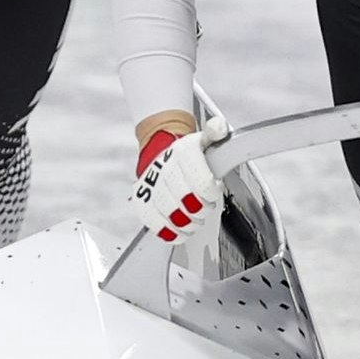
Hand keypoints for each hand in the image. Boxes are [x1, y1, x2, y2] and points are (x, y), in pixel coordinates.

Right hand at [131, 113, 220, 244]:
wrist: (163, 151)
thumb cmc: (191, 153)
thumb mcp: (207, 140)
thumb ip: (217, 134)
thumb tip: (219, 127)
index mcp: (183, 150)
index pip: (199, 178)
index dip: (209, 191)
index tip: (213, 193)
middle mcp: (164, 165)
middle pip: (183, 197)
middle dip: (199, 209)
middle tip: (204, 208)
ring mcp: (151, 183)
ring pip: (168, 210)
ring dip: (186, 222)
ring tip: (194, 221)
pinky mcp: (141, 199)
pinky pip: (151, 220)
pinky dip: (167, 230)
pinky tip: (179, 231)